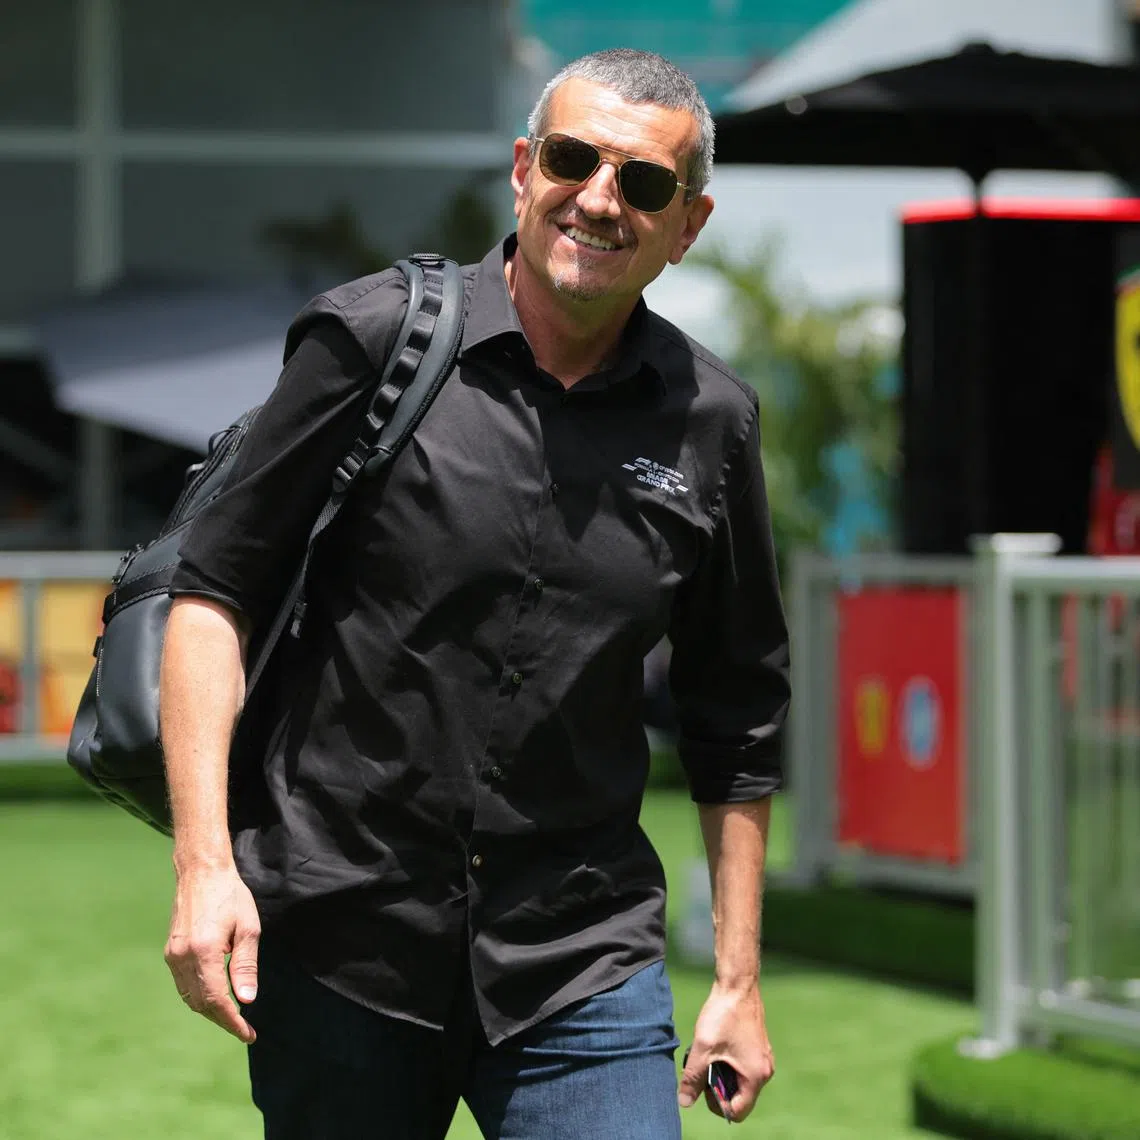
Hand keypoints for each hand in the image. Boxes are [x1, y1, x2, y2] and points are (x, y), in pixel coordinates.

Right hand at [164, 863, 260, 1042]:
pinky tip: (216, 997)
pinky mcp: (170, 952)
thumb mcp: (248, 928)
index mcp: (204, 951)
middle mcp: (182, 957)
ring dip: (210, 1011)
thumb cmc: (230, 896)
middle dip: (223, 1020)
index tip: (248, 1034)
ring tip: (233, 1017)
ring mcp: (173, 956)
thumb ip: (246, 966)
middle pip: (201, 1004)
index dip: (232, 1021)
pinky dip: (200, 997)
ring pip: (190, 997)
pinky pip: (184, 985)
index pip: (216, 1000)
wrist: (201, 873)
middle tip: (244, 1029)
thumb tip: (246, 1000)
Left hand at [678, 982, 774, 1121]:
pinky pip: (743, 1068)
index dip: (717, 1105)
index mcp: (755, 1076)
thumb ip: (693, 1078)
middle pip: (740, 1097)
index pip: (737, 1111)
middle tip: (701, 1071)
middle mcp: (764, 1071)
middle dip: (718, 1089)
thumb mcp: (703, 1048)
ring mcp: (763, 1059)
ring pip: (740, 1082)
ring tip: (706, 1058)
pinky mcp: (758, 1048)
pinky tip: (715, 1048)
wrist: (737, 985)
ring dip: (722, 1076)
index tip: (701, 1087)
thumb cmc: (723, 1015)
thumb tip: (683, 1102)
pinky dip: (728, 1065)